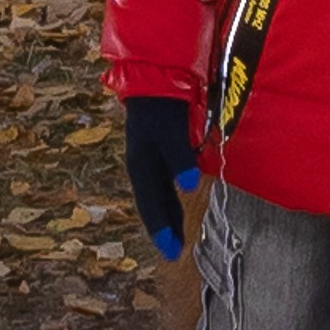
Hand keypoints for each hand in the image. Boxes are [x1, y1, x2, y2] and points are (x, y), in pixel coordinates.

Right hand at [121, 96, 203, 259]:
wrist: (154, 78)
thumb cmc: (162, 106)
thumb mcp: (170, 131)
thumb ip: (179, 157)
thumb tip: (188, 186)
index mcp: (141, 165)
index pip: (151, 204)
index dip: (161, 228)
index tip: (171, 252)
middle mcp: (142, 165)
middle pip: (153, 203)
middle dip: (164, 227)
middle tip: (174, 251)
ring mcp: (148, 158)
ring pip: (157, 194)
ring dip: (167, 214)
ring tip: (177, 234)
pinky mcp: (157, 149)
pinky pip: (162, 181)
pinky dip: (169, 196)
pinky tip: (179, 199)